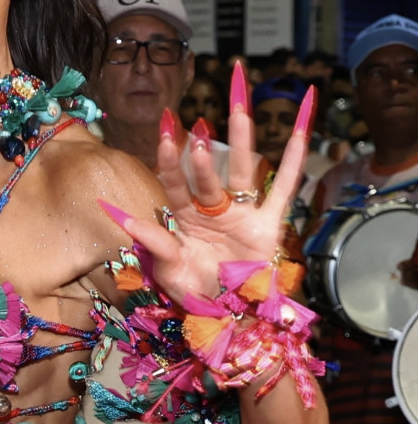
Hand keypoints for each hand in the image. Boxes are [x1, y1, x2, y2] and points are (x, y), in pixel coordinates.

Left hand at [102, 67, 315, 305]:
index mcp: (186, 219)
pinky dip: (294, 159)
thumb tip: (122, 218)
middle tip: (202, 111)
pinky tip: (301, 127)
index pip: (176, 184)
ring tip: (240, 106)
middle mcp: (213, 210)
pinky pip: (283, 187)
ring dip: (241, 140)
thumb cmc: (196, 294)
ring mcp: (242, 214)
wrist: (228, 317)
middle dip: (204, 142)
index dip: (170, 162)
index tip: (165, 135)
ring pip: (242, 170)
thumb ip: (154, 242)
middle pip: (208, 170)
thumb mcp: (170, 271)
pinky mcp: (268, 224)